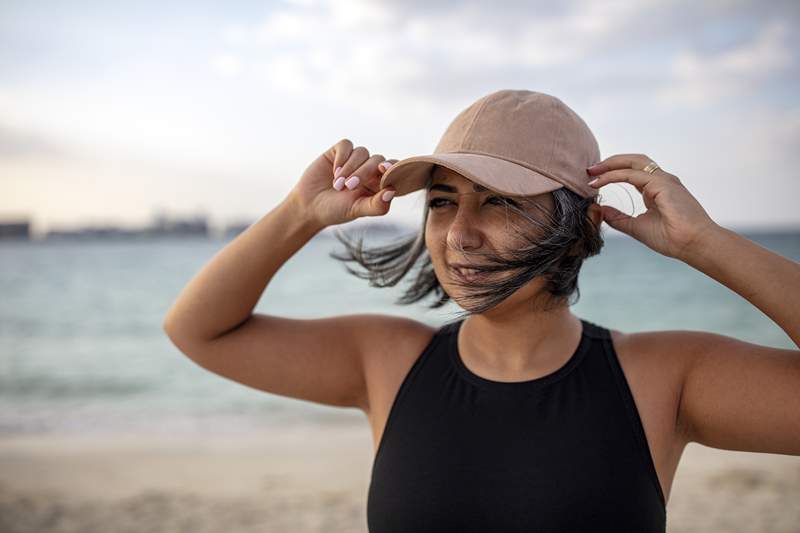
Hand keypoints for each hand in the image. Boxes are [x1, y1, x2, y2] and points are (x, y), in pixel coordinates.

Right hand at [288, 138, 399, 227]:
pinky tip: (334, 171)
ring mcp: (355, 160)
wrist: (309, 206)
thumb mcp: (357, 210)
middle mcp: (369, 170)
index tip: (384, 170)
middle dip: (363, 172)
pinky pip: (346, 145)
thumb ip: (377, 205)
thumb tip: (392, 192)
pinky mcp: (339, 152)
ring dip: (350, 168)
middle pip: (377, 160)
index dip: (393, 167)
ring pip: (362, 152)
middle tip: (348, 187)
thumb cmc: (337, 211)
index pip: (393, 170)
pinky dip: (342, 157)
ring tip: (337, 185)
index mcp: (379, 183)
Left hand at [587, 154, 718, 259]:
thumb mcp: (636, 227)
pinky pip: (632, 175)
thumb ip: (618, 217)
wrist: (692, 245)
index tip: (593, 179)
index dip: (612, 172)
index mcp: (657, 189)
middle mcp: (661, 181)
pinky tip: (600, 182)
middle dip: (610, 162)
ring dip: (610, 165)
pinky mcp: (663, 184)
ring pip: (633, 162)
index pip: (633, 172)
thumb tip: (600, 209)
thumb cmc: (671, 238)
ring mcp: (663, 180)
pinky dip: (614, 175)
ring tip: (592, 172)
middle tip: (590, 169)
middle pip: (633, 161)